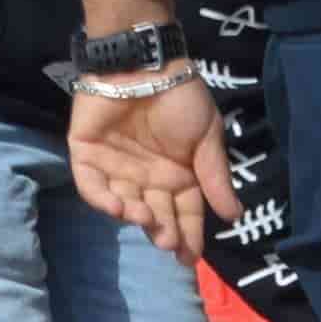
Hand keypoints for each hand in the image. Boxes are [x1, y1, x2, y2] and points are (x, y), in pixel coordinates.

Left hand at [70, 76, 227, 260]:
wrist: (144, 62)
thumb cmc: (180, 97)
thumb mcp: (207, 137)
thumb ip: (215, 177)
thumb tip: (234, 216)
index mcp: (178, 175)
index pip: (184, 213)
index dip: (189, 236)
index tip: (191, 259)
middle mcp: (147, 178)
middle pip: (155, 214)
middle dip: (163, 232)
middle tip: (170, 243)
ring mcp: (115, 168)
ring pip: (124, 204)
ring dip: (135, 217)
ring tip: (149, 221)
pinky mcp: (87, 156)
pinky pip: (92, 186)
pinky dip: (103, 200)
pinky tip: (120, 208)